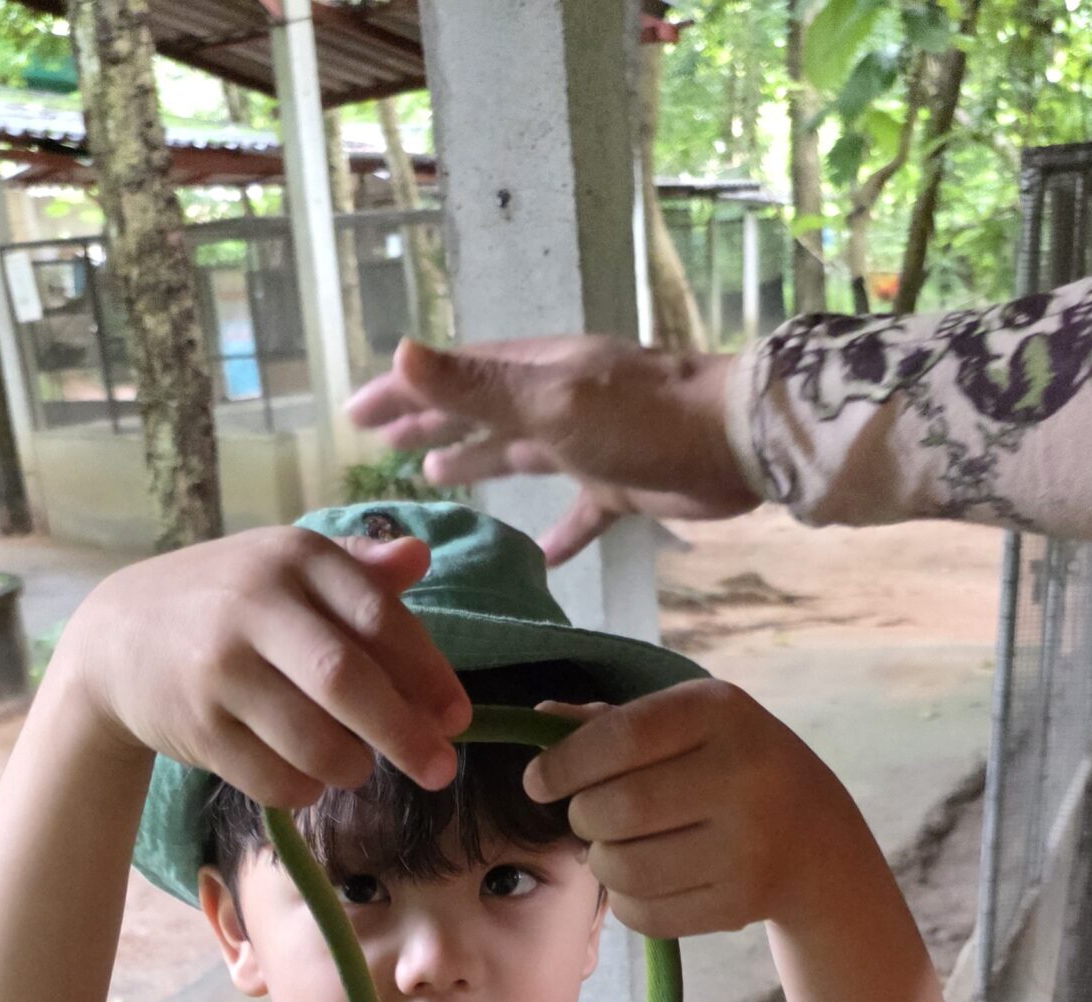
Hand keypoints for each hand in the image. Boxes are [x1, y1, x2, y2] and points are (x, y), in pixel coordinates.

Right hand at [60, 525, 472, 804]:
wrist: (117, 637)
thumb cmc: (226, 602)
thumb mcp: (286, 568)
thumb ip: (357, 570)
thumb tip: (419, 558)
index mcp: (293, 557)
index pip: (378, 618)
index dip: (427, 674)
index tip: (457, 718)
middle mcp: (254, 606)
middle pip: (346, 681)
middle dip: (403, 733)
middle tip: (439, 771)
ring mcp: (220, 669)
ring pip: (312, 741)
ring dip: (351, 766)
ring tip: (356, 765)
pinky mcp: (197, 726)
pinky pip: (273, 779)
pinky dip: (305, 788)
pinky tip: (307, 776)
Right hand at [346, 336, 756, 565]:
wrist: (736, 444)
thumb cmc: (643, 418)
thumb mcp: (550, 401)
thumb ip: (477, 387)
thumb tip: (400, 352)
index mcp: (534, 372)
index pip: (451, 376)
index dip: (402, 393)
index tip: (354, 415)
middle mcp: (555, 401)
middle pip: (477, 411)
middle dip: (429, 424)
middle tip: (380, 447)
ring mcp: (587, 443)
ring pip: (517, 453)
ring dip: (475, 463)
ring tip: (430, 479)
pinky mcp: (620, 486)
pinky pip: (576, 514)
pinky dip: (555, 535)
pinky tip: (536, 558)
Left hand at [524, 682, 869, 937]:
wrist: (817, 839)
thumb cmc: (731, 767)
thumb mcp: (691, 726)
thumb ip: (615, 722)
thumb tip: (540, 717)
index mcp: (722, 712)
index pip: (620, 739)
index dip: (564, 765)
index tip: (538, 783)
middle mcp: (744, 774)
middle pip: (614, 810)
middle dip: (583, 819)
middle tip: (590, 819)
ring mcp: (748, 844)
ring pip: (624, 868)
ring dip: (602, 863)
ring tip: (616, 849)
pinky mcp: (741, 902)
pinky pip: (646, 912)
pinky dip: (628, 901)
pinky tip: (646, 880)